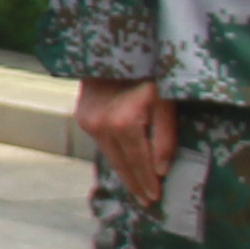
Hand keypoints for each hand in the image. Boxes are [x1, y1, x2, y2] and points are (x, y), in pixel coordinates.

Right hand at [74, 76, 174, 204]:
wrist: (114, 46)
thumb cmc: (147, 69)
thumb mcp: (166, 100)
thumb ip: (165, 136)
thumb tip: (161, 170)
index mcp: (125, 124)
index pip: (139, 163)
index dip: (148, 183)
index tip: (155, 199)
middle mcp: (102, 127)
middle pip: (121, 164)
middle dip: (135, 184)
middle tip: (146, 202)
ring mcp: (88, 122)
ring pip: (109, 155)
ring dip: (124, 171)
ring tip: (136, 187)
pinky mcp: (83, 116)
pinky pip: (102, 142)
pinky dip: (114, 153)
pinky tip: (124, 161)